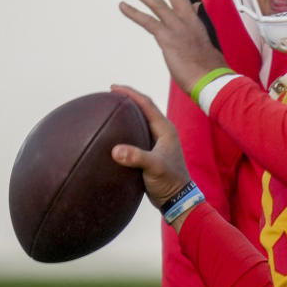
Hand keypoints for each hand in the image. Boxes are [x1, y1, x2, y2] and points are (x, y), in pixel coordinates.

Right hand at [109, 84, 191, 209]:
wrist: (177, 198)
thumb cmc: (169, 182)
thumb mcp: (154, 168)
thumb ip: (136, 158)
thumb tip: (115, 150)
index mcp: (165, 129)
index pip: (146, 104)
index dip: (130, 93)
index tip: (113, 87)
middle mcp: (162, 132)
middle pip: (143, 109)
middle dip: (128, 99)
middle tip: (109, 94)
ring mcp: (157, 142)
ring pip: (140, 121)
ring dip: (127, 114)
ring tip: (110, 109)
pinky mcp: (151, 152)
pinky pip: (137, 134)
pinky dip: (126, 129)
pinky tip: (114, 134)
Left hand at [120, 0, 227, 93]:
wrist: (211, 79)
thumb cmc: (210, 71)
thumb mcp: (208, 51)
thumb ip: (199, 44)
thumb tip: (194, 48)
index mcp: (199, 23)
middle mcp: (189, 20)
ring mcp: (178, 27)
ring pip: (156, 3)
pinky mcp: (167, 37)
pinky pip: (147, 21)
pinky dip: (134, 12)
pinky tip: (123, 6)